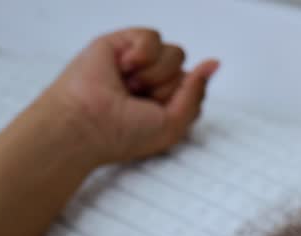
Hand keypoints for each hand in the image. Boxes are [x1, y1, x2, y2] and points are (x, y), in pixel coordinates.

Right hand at [38, 28, 218, 165]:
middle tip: (139, 101)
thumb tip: (213, 63)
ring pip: (174, 53)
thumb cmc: (124, 133)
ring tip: (129, 86)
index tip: (157, 114)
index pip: (194, 87)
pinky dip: (142, 54)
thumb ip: (196, 92)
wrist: (87, 123)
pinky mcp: (121, 43)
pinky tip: (124, 68)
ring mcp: (138, 62)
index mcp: (165, 101)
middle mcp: (153, 80)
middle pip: (186, 71)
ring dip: (155, 75)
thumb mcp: (175, 124)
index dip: (181, 100)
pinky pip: (153, 37)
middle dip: (167, 89)